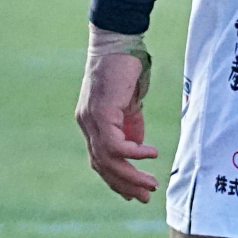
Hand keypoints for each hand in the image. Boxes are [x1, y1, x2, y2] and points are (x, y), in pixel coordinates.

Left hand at [77, 49, 159, 201]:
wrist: (117, 40)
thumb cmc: (125, 68)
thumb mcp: (128, 104)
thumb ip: (130, 127)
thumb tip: (136, 149)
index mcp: (91, 123)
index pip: (99, 160)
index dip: (116, 180)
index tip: (134, 193)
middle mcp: (86, 124)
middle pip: (102, 166)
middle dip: (125, 185)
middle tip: (145, 196)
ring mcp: (91, 119)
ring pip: (107, 160)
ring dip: (131, 176)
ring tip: (151, 183)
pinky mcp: (101, 112)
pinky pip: (115, 144)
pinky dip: (134, 153)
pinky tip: (151, 153)